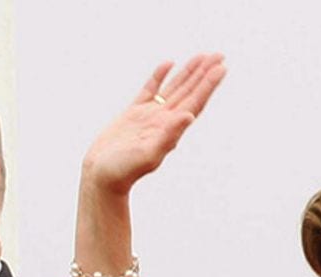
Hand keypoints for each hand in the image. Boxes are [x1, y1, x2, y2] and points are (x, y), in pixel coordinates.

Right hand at [81, 53, 225, 197]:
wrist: (100, 177)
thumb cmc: (122, 171)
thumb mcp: (147, 154)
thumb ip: (169, 136)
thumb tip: (189, 116)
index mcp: (169, 129)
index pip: (194, 102)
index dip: (208, 86)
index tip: (220, 68)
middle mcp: (162, 122)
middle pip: (188, 93)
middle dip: (203, 75)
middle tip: (219, 56)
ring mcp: (148, 117)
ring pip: (173, 89)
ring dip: (187, 74)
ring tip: (202, 57)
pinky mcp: (132, 115)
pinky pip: (150, 91)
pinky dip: (159, 77)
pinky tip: (168, 64)